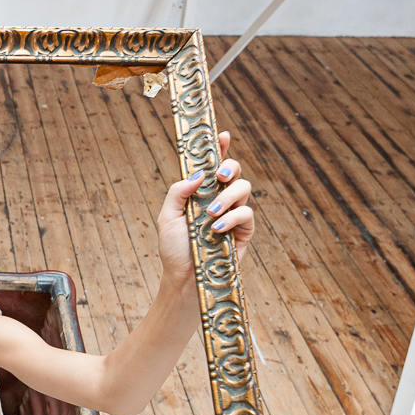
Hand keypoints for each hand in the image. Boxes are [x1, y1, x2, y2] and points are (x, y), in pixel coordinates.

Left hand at [156, 130, 254, 280]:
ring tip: (210, 213)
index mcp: (200, 193)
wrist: (185, 279)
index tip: (223, 135)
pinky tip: (216, 229)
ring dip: (228, 196)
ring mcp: (233, 214)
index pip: (213, 166)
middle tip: (220, 176)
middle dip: (230, 166)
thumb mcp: (167, 217)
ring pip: (243, 188)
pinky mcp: (244, 231)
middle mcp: (219, 199)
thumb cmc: (174, 249)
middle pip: (234, 171)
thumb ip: (178, 192)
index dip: (220, 148)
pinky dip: (232, 217)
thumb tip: (198, 174)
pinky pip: (247, 214)